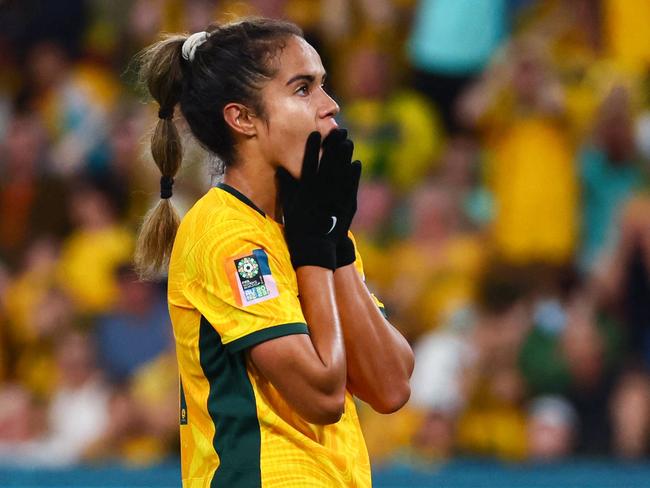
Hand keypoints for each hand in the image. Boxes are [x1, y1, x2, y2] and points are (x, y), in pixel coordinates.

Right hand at [278, 129, 359, 269]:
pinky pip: (351, 185)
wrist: (315, 247)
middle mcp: (321, 189)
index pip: (309, 161)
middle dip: (334, 144)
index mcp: (305, 188)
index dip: (313, 146)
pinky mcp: (346, 204)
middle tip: (338, 130)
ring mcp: (335, 196)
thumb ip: (286, 186)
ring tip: (348, 141)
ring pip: (342, 171)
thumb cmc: (298, 226)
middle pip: (329, 161)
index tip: (316, 133)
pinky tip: (356, 163)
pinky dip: (354, 173)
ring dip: (346, 155)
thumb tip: (281, 170)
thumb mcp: (288, 205)